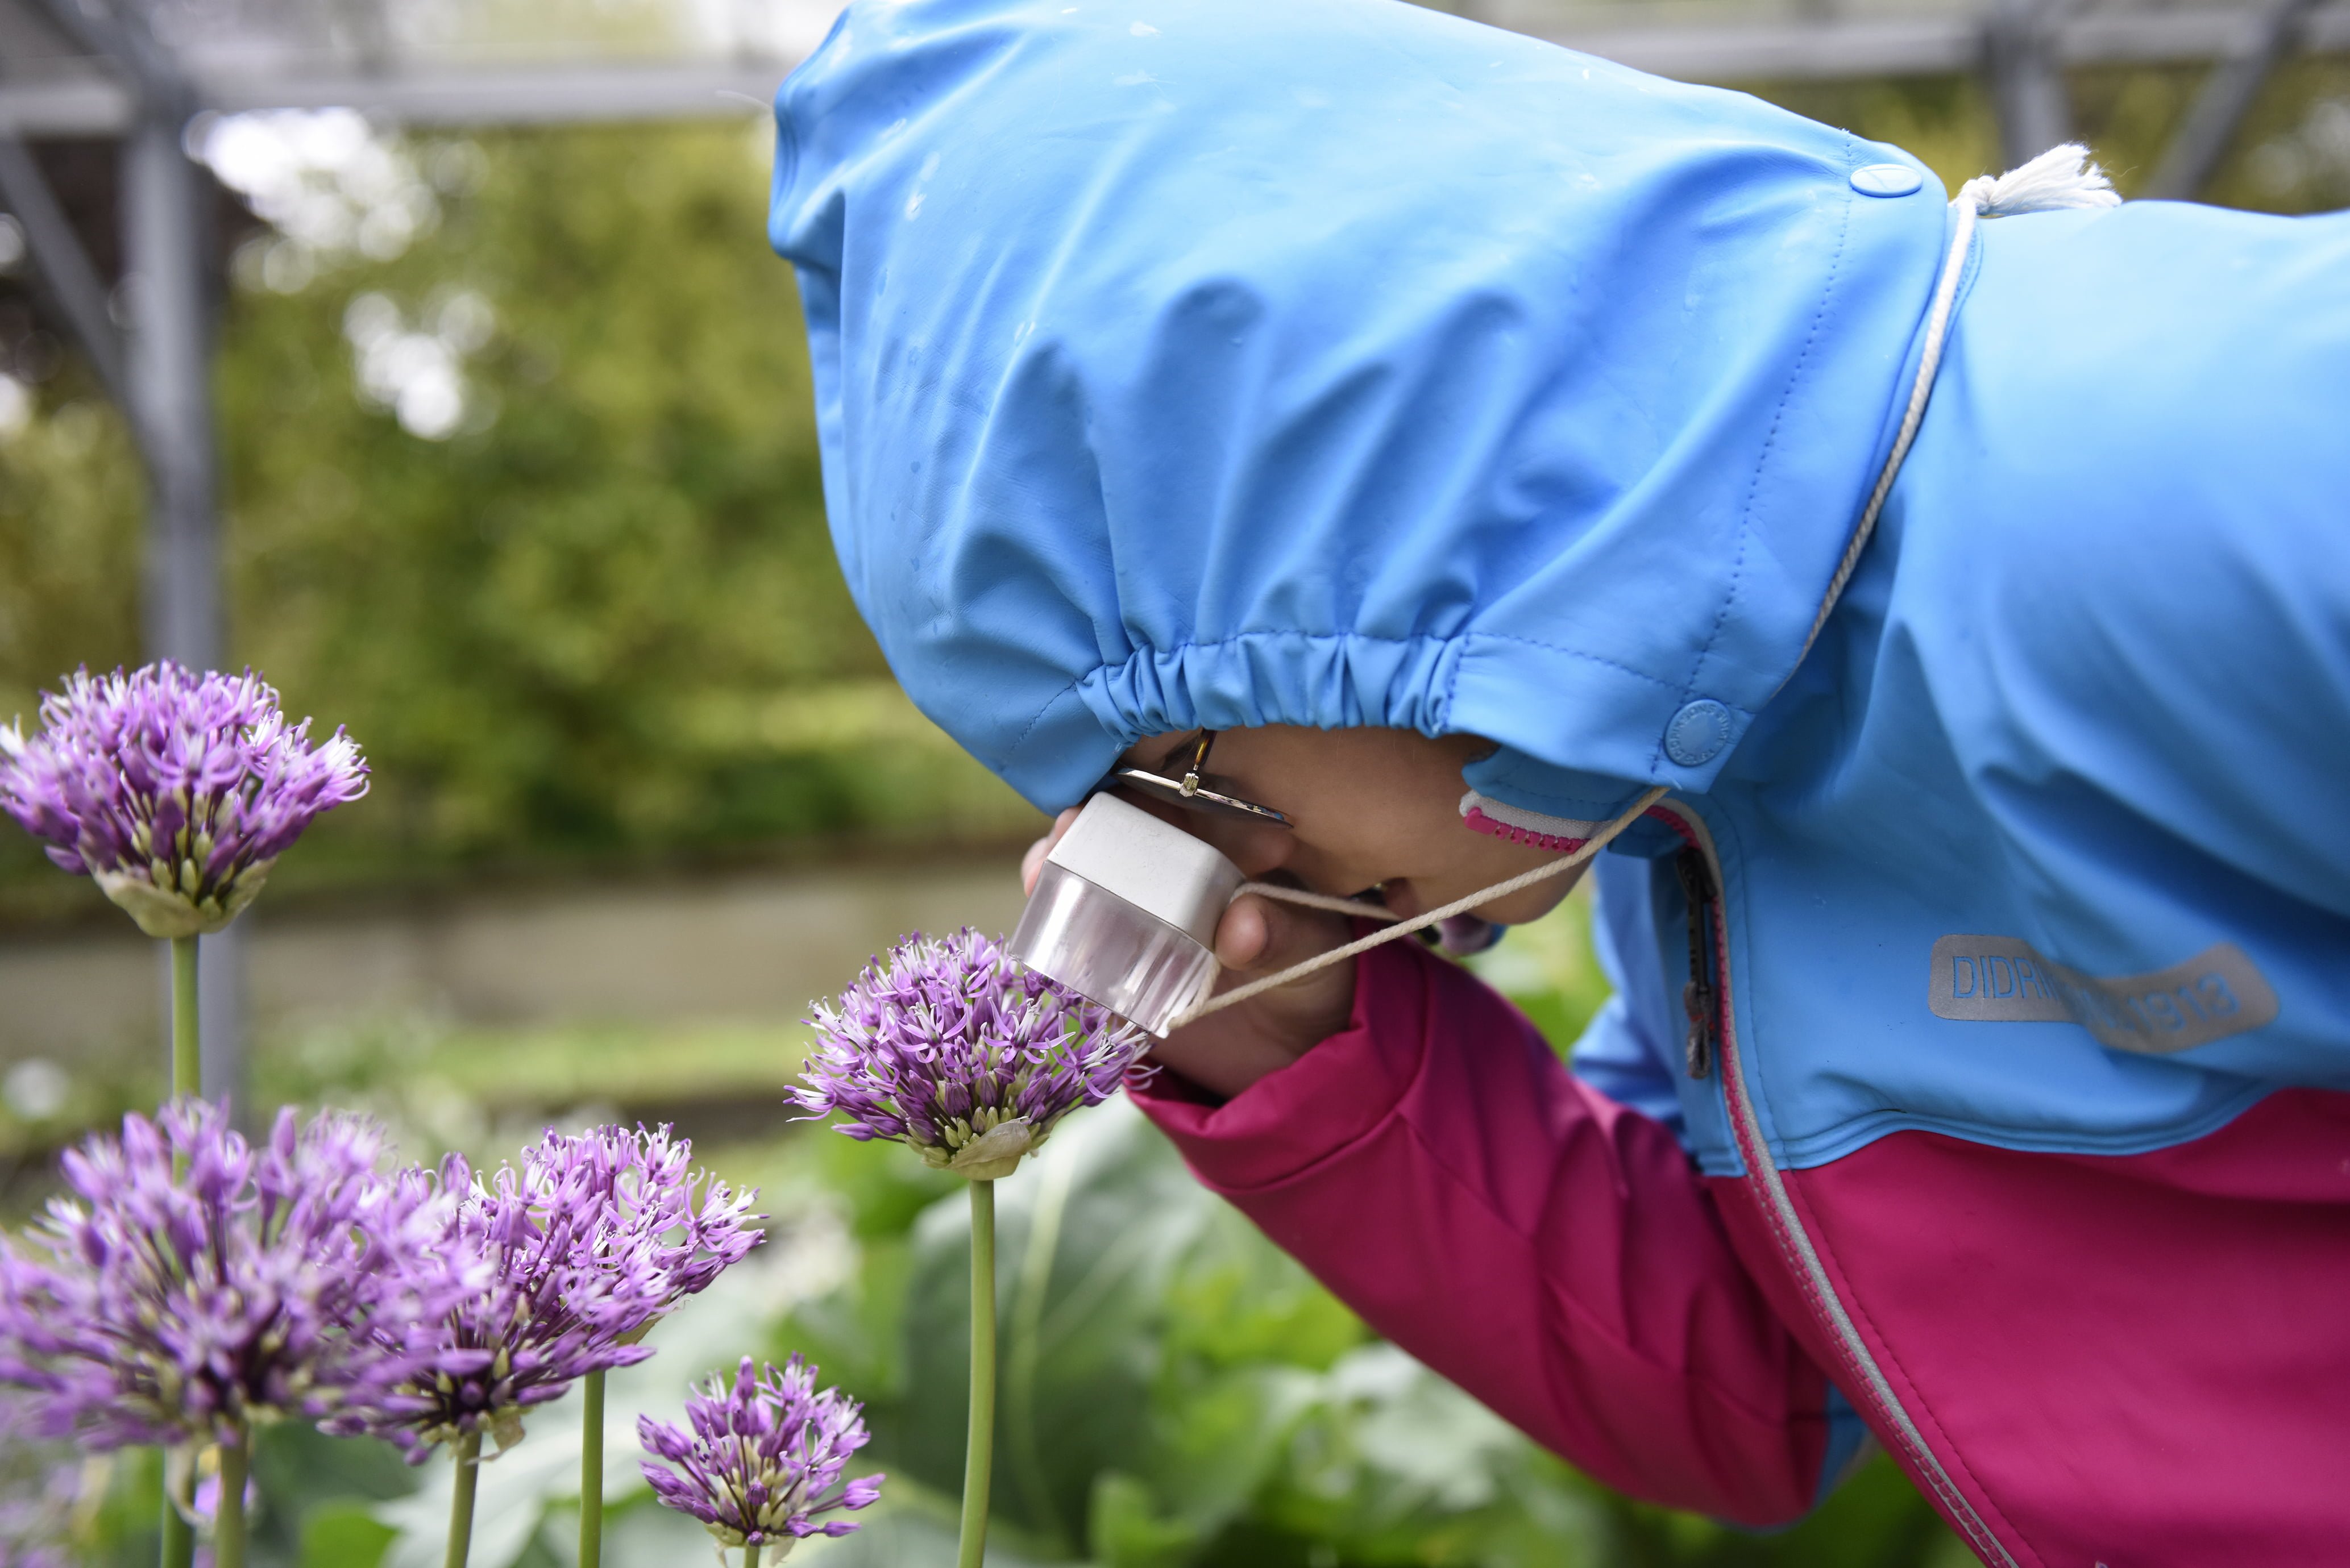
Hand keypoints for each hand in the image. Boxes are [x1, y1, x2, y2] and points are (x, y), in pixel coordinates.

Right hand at [1021, 810, 1357, 1099]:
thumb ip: (1282, 935)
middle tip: (1066, 830)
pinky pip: (1069, 938)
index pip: (1177, 798)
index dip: (1147, 787)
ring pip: (1080, 872)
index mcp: (1225, 844)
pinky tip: (1039, 929)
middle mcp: (1171, 867)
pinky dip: (1048, 931)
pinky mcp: (1110, 961)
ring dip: (1055, 865)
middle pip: (1113, 827)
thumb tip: (1240, 927)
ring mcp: (1134, 911)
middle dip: (1083, 822)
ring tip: (1042, 874)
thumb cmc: (1307, 981)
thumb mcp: (1310, 953)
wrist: (1286, 1055)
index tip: (1130, 794)